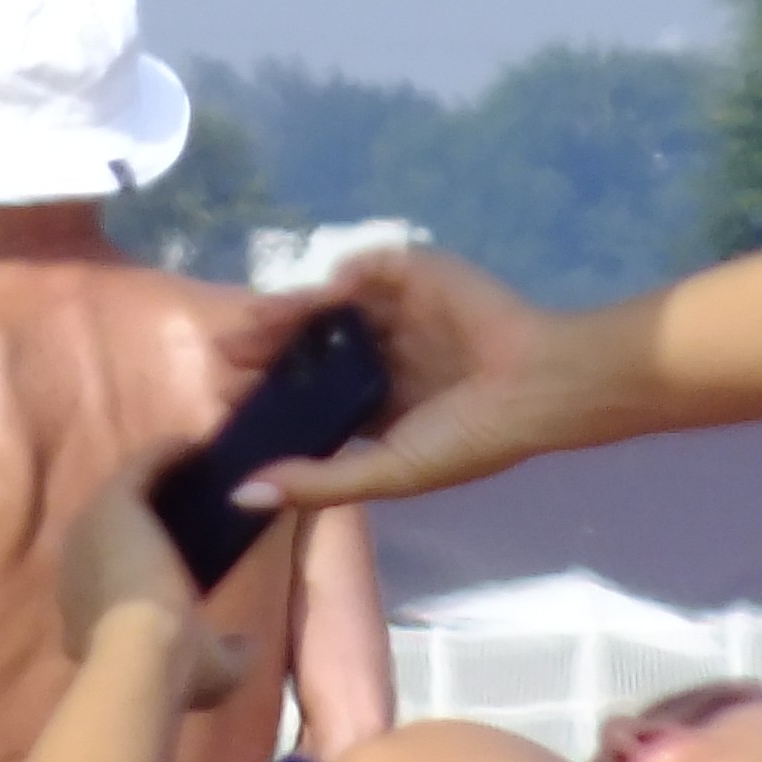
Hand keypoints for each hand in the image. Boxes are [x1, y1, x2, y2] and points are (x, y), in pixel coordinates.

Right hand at [57, 465, 252, 710]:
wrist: (142, 656)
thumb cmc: (169, 672)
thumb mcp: (209, 673)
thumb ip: (228, 654)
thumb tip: (247, 643)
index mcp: (87, 612)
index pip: (114, 579)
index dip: (144, 563)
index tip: (182, 552)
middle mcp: (78, 568)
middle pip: (114, 529)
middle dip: (147, 514)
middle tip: (192, 500)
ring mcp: (90, 532)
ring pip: (123, 494)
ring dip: (156, 476)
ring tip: (195, 466)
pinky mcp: (111, 504)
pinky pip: (138, 468)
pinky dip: (165, 455)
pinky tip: (196, 446)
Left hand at [208, 248, 606, 508]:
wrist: (537, 386)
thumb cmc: (470, 438)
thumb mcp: (389, 473)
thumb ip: (318, 482)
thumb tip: (240, 495)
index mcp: (378, 404)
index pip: (308, 391)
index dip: (267, 392)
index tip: (224, 397)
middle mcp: (383, 354)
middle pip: (308, 342)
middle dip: (265, 346)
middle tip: (225, 353)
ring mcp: (398, 312)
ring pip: (328, 304)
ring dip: (290, 310)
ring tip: (257, 323)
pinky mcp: (417, 274)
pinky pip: (367, 266)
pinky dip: (344, 274)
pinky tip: (328, 295)